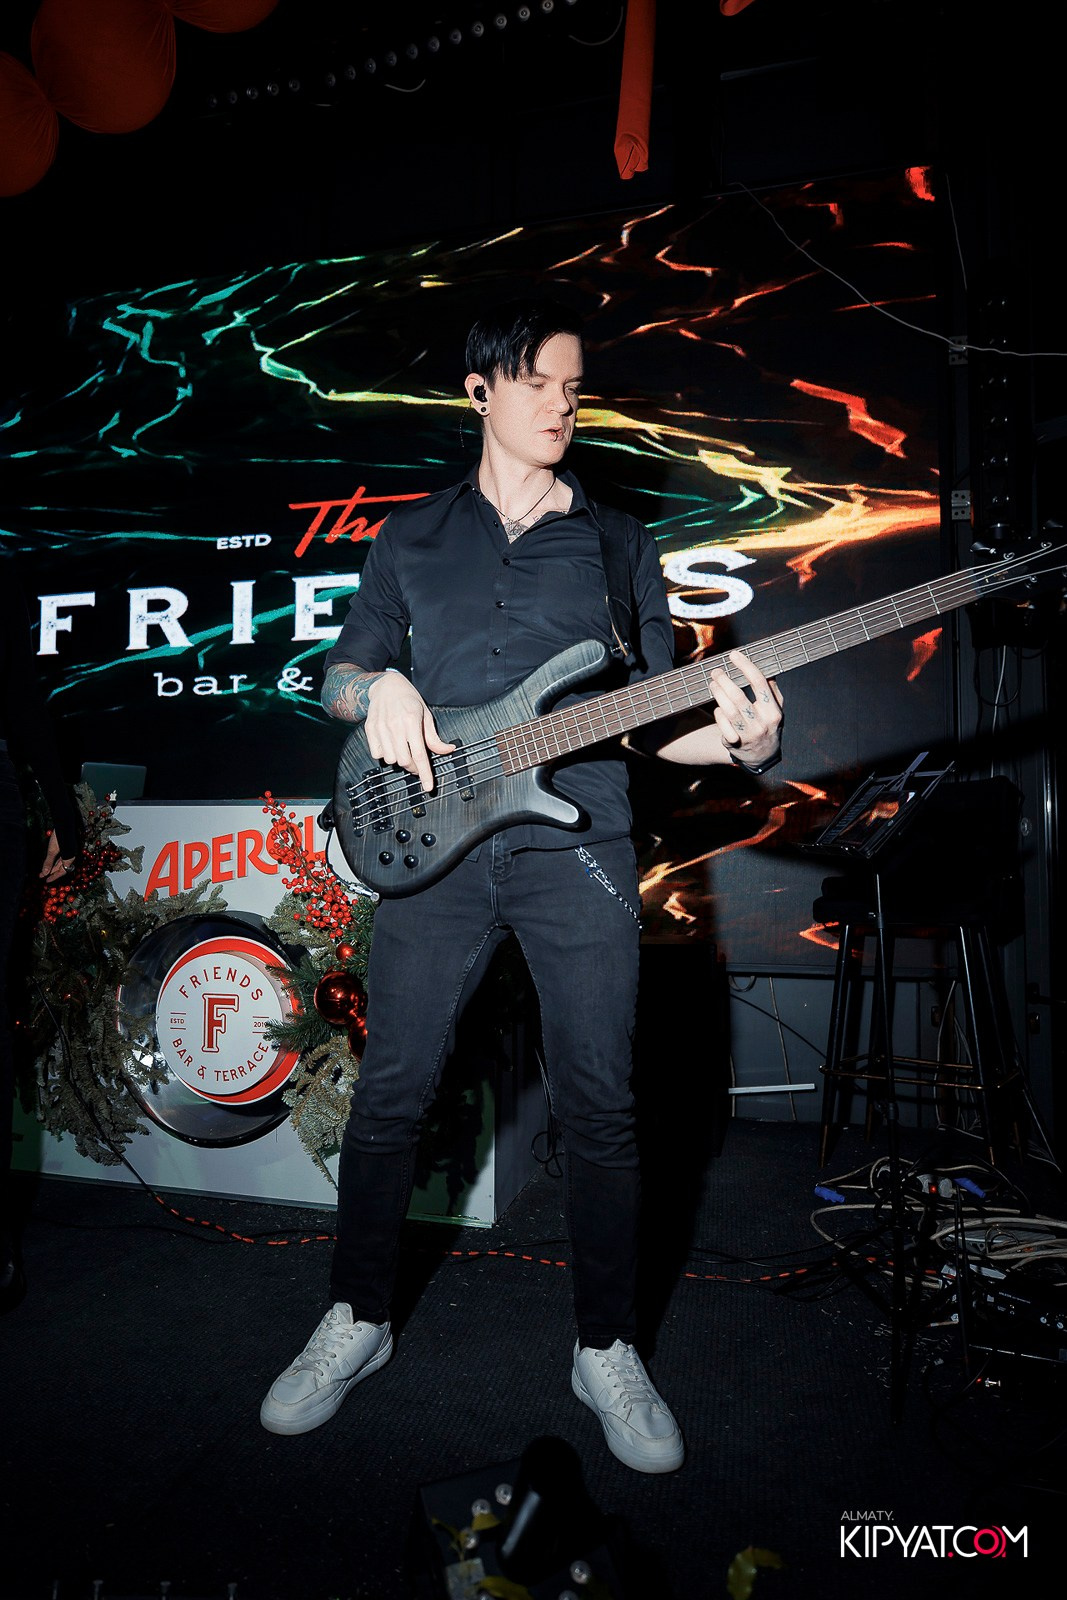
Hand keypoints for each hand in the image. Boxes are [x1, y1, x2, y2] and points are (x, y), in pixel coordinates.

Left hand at [40, 832, 75, 882]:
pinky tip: (49, 863)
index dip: (54, 877)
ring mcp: (69, 852)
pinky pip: (61, 858)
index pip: (63, 871)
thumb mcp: (52, 851)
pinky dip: (55, 862)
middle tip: (42, 876)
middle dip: (52, 872)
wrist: (63, 824)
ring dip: (53, 867)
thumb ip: (48, 863)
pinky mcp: (67, 848)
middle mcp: (71, 856)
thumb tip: (44, 873)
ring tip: (44, 871)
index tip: (46, 880)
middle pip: (62, 867)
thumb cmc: (59, 837)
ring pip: (61, 863)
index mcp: (70, 858)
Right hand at [365, 672, 455, 793]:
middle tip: (417, 763)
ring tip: (403, 750)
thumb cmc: (409, 700)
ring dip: (399, 760)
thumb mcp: (426, 715)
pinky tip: (390, 745)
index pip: (420, 753)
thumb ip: (434, 737)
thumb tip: (448, 750)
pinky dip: (384, 755)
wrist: (386, 686)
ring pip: (390, 759)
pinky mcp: (370, 729)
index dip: (425, 773)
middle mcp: (395, 725)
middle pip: (405, 761)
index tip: (428, 787)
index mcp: (412, 720)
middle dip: (413, 767)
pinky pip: (376, 754)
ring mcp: (380, 728)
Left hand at [710, 650, 783, 766]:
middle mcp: (761, 723)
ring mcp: (747, 734)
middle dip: (724, 680)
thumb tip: (766, 667)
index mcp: (773, 711)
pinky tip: (719, 707)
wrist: (762, 756)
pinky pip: (721, 722)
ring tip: (713, 683)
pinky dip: (718, 712)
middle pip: (738, 696)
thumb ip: (772, 690)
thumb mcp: (777, 709)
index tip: (733, 655)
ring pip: (727, 709)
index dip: (745, 666)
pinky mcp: (734, 741)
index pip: (759, 683)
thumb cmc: (767, 724)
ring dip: (718, 693)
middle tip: (716, 671)